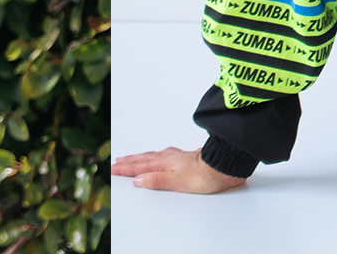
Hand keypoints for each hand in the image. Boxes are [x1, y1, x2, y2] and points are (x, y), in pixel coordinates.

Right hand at [111, 147, 246, 193]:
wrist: (223, 166)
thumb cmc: (203, 175)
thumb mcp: (176, 182)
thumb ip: (156, 180)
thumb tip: (138, 180)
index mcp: (164, 163)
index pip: (140, 167)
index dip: (126, 169)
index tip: (113, 169)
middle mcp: (169, 157)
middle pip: (144, 158)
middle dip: (130, 160)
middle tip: (118, 161)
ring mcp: (178, 156)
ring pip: (154, 155)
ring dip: (141, 157)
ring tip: (133, 157)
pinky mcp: (186, 157)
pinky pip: (164, 154)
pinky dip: (156, 155)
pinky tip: (160, 155)